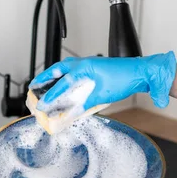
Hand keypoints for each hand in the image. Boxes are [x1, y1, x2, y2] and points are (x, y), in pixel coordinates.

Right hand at [29, 52, 176, 112]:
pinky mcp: (96, 68)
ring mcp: (90, 64)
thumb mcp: (102, 95)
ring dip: (55, 75)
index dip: (51, 95)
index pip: (63, 83)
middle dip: (45, 77)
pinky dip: (67, 76)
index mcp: (85, 67)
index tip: (41, 104)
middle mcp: (85, 63)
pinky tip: (65, 84)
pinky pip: (76, 71)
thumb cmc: (125, 79)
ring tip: (45, 82)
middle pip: (59, 69)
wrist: (142, 73)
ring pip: (67, 68)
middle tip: (34, 85)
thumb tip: (71, 114)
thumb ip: (85, 104)